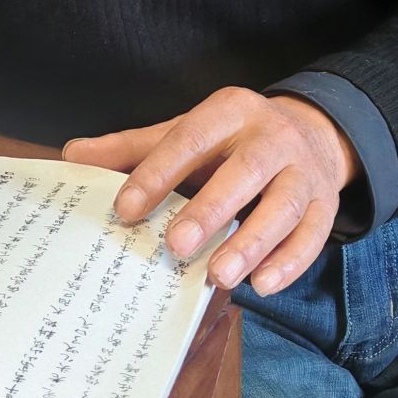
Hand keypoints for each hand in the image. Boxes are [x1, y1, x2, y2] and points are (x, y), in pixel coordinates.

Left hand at [63, 86, 359, 295]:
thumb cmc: (230, 142)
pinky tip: (262, 285)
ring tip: (218, 275)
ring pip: (283, 207)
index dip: (158, 173)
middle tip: (176, 245)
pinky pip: (312, 236)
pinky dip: (289, 263)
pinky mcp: (325, 207)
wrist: (310, 133)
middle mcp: (272, 137)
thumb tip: (72, 157)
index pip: (190, 139)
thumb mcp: (185, 133)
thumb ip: (133, 149)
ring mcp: (303, 173)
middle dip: (211, 209)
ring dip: (252, 243)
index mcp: (230, 111)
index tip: (126, 209)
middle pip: (245, 172)